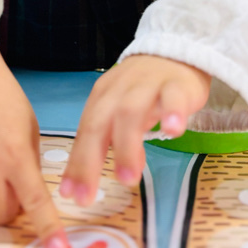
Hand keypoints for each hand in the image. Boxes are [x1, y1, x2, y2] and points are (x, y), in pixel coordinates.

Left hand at [61, 55, 209, 203]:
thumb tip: (104, 179)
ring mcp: (147, 85)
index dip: (76, 164)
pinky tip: (174, 131)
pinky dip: (172, 112)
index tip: (70, 196)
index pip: (84, 132)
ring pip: (132, 112)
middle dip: (91, 160)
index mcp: (101, 99)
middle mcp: (118, 92)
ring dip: (127, 146)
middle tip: (89, 196)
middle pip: (99, 123)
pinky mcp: (176, 84)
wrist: (173, 52)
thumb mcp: (120, 113)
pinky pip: (173, 96)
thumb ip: (110, 142)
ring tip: (128, 178)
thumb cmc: (142, 90)